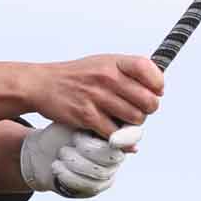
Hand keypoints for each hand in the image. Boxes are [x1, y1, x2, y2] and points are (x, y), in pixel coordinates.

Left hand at [19, 121, 144, 197]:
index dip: (126, 138)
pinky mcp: (96, 187)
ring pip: (99, 172)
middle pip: (113, 156)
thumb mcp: (76, 118)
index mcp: (117, 131)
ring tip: (62, 152)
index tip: (111, 140)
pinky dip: (69, 175)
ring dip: (75, 162)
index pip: (133, 136)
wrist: (43, 150)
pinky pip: (88, 185)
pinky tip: (57, 166)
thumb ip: (95, 119)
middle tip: (73, 140)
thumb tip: (118, 120)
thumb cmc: (61, 128)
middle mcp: (117, 153)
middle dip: (89, 148)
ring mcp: (108, 171)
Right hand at [25, 54, 163, 137]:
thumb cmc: (78, 76)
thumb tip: (157, 91)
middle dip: (148, 110)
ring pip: (135, 119)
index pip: (148, 69)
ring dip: (133, 125)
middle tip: (138, 111)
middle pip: (148, 100)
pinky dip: (118, 139)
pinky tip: (113, 134)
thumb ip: (129, 73)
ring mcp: (97, 97)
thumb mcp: (103, 63)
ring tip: (123, 121)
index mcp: (113, 62)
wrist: (43, 84)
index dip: (157, 84)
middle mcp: (107, 77)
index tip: (155, 91)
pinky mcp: (87, 116)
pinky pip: (115, 134)